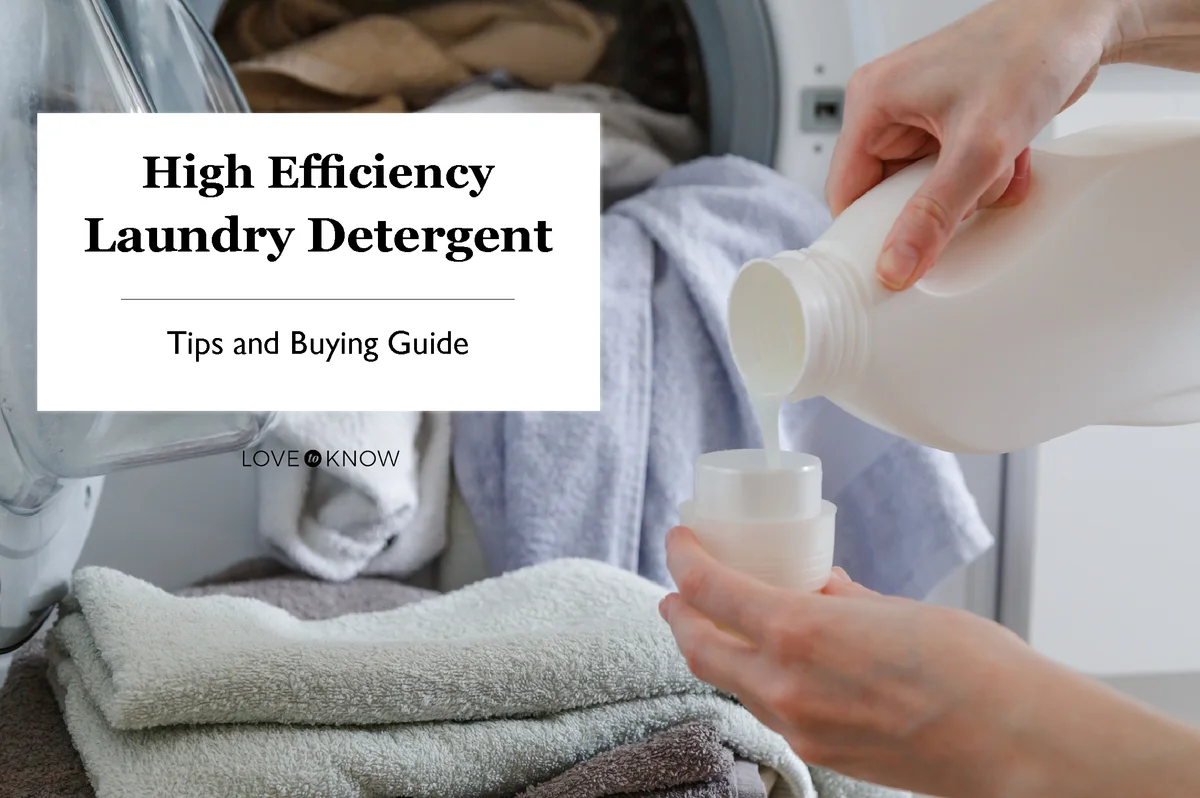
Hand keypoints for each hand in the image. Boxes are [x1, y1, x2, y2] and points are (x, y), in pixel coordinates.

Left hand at [658, 526, 1089, 797]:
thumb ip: (840, 598)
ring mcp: (799, 728)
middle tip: (679, 590)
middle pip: (697, 647)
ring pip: (728, 683)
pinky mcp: (820, 755)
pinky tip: (767, 663)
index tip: (680, 541)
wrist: (1017, 742)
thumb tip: (815, 584)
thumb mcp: (894, 609)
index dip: (683, 559)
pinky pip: (765, 711)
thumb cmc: (971, 666)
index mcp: (799, 632)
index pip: (708, 590)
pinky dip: (751, 680)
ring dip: (711, 649)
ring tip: (716, 623)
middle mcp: (785, 685)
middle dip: (679, 613)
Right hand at [827, 0, 1124, 289]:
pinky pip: (954, 174)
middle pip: (889, 193)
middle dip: (936, 206)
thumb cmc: (1030, 50)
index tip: (896, 262)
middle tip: (969, 197)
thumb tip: (896, 265)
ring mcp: (921, 115)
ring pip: (927, 188)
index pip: (846, 191)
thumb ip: (934, 214)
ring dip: (969, 192)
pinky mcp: (952, 120)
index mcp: (871, 103)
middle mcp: (889, 108)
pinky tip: (1012, 159)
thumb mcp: (978, 147)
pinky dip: (986, 177)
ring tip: (1000, 167)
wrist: (1083, 19)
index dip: (870, 231)